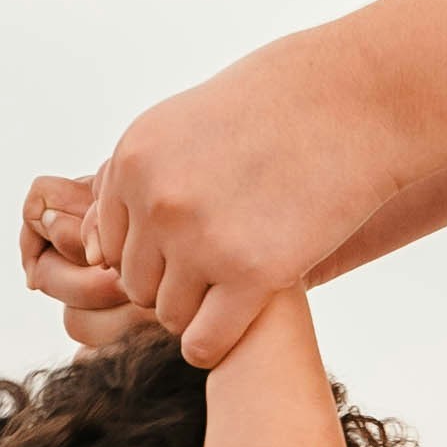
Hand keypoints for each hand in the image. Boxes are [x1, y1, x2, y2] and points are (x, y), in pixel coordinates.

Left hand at [41, 33, 403, 371]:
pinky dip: (216, 343)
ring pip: (169, 316)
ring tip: (240, 281)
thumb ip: (135, 182)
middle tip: (225, 261)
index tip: (196, 237)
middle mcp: (158, 202)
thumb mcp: (183, 126)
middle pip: (136, 285)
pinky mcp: (253, 274)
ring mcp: (202, 240)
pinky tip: (243, 315)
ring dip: (201, 310)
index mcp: (134, 161)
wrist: (354, 104)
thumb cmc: (275, 112)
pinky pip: (205, 343)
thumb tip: (92, 253)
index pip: (110, 245)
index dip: (153, 249)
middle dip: (175, 281)